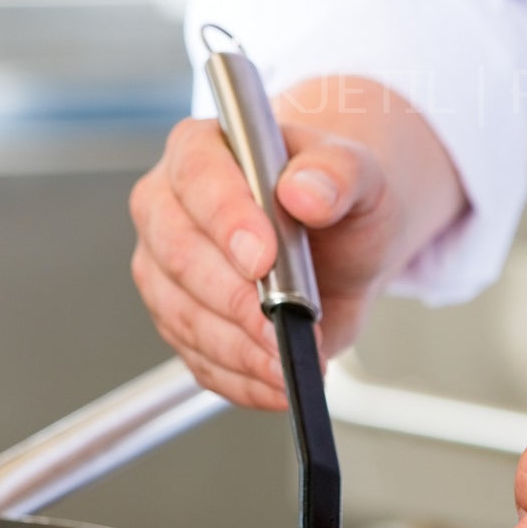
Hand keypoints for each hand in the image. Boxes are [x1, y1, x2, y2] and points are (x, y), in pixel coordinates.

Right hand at [130, 114, 397, 411]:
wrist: (345, 243)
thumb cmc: (339, 197)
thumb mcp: (359, 173)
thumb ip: (337, 172)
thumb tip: (306, 191)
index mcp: (202, 150)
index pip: (196, 176)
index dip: (226, 219)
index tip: (263, 258)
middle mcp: (169, 207)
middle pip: (179, 255)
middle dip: (236, 298)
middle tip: (285, 320)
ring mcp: (167, 270)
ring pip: (183, 315)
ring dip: (240, 347)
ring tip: (290, 357)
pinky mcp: (180, 321)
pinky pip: (197, 359)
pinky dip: (241, 377)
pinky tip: (277, 377)